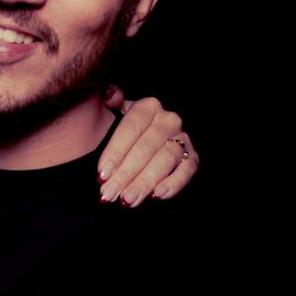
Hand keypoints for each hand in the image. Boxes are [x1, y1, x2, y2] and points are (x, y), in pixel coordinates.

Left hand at [98, 86, 199, 207]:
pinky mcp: (193, 158)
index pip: (130, 128)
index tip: (102, 173)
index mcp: (148, 106)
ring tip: (127, 199)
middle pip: (145, 148)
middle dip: (125, 174)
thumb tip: (112, 97)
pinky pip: (187, 171)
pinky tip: (157, 195)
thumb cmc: (123, 130)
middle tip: (109, 193)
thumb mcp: (112, 111)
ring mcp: (182, 139)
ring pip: (165, 160)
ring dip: (145, 182)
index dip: (115, 152)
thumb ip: (108, 99)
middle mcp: (168, 120)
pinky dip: (174, 183)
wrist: (142, 140)